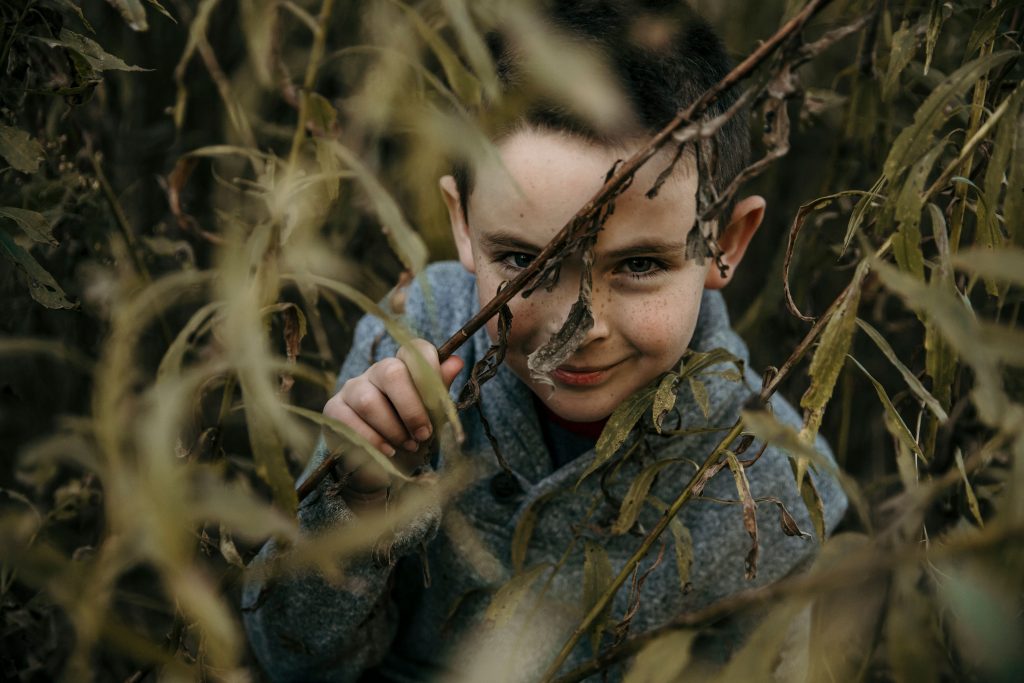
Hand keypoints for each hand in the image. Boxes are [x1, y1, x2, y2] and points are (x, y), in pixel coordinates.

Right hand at [322, 339, 463, 504]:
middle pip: (392, 372)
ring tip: (407, 446)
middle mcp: (375, 372)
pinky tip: (387, 452)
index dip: (430, 367)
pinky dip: (373, 440)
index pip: (415, 350)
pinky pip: (350, 421)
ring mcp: (352, 388)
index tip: (440, 400)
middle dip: (412, 408)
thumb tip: (457, 362)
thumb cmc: (411, 437)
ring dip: (393, 429)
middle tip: (424, 434)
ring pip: (370, 401)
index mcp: (404, 367)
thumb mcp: (432, 418)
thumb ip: (440, 392)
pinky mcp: (334, 409)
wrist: (383, 469)